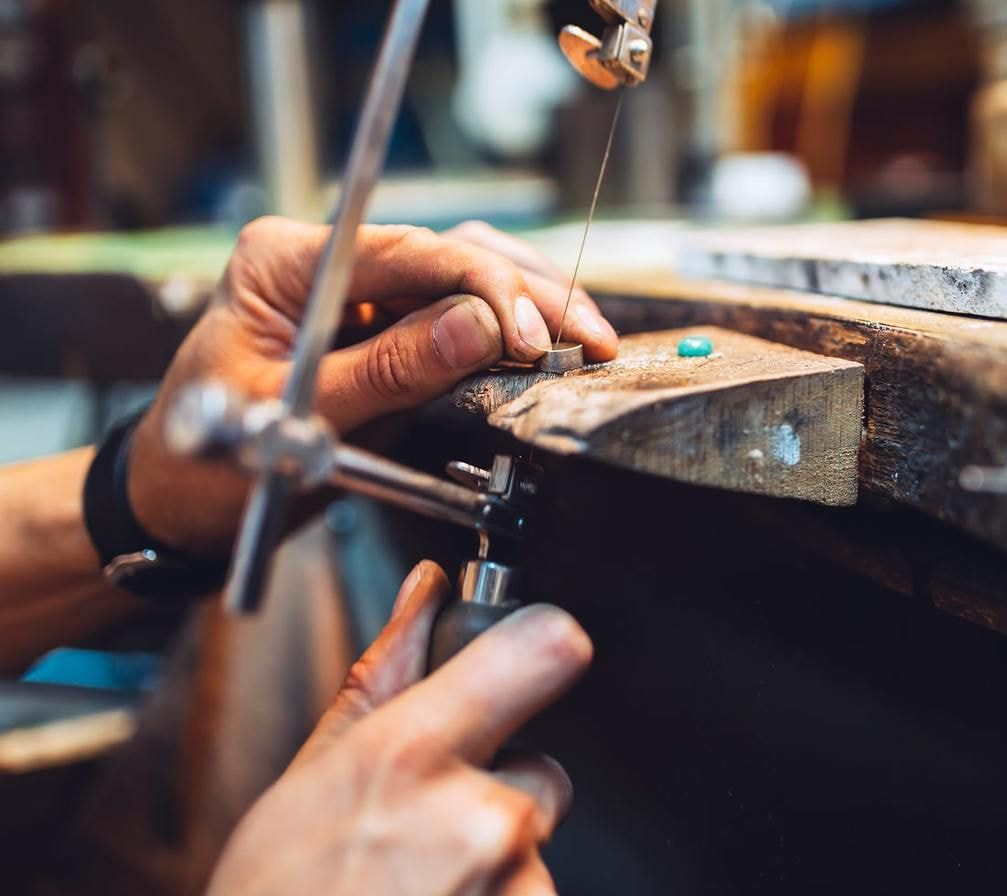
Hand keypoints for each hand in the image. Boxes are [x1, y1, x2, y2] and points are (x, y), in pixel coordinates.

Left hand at [128, 217, 617, 552]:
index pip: (408, 250)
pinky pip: (461, 318)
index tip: (529, 334)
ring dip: (536, 307)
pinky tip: (556, 345)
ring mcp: (363, 295)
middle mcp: (329, 263)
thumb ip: (387, 371)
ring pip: (469, 276)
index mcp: (286, 262)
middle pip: (451, 254)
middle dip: (529, 294)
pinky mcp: (388, 330)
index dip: (482, 286)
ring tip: (589, 341)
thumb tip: (478, 330)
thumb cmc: (209, 465)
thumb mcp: (295, 422)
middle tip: (587, 339)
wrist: (183, 503)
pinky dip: (514, 332)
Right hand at [207, 562, 593, 895]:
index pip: (544, 650)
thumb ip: (386, 674)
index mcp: (416, 754)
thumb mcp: (311, 777)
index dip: (543, 645)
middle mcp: (481, 819)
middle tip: (425, 834)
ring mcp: (514, 886)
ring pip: (534, 846)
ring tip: (417, 887)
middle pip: (542, 770)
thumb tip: (426, 591)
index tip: (532, 653)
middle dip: (498, 794)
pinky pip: (530, 895)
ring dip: (494, 863)